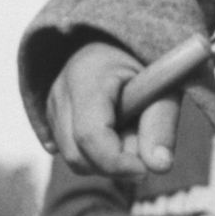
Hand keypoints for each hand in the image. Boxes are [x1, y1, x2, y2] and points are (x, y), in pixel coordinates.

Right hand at [46, 41, 178, 181]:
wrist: (122, 44)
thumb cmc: (146, 65)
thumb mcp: (163, 88)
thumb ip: (161, 125)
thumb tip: (159, 167)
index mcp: (87, 76)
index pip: (89, 135)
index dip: (117, 162)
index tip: (145, 171)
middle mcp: (60, 91)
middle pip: (78, 155)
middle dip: (114, 164)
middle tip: (144, 145)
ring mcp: (51, 106)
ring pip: (75, 160)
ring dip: (108, 160)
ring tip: (130, 131)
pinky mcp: (51, 119)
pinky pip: (73, 154)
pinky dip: (97, 155)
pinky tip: (114, 132)